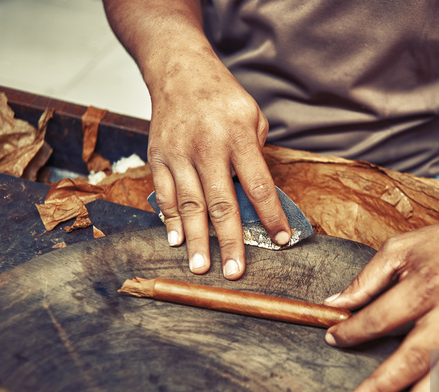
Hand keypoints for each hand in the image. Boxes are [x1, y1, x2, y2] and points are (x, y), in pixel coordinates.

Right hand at [146, 48, 290, 278]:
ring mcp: (178, 152)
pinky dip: (170, 220)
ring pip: (189, 204)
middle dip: (229, 240)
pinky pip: (164, 195)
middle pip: (221, 202)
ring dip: (196, 240)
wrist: (180, 72)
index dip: (271, 215)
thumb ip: (256, 156)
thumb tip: (259, 199)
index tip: (281, 239)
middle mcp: (206, 146)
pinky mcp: (157, 157)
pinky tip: (177, 242)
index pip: (258, 184)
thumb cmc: (223, 98)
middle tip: (234, 271)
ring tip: (201, 267)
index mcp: (237, 135)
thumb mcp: (252, 117)